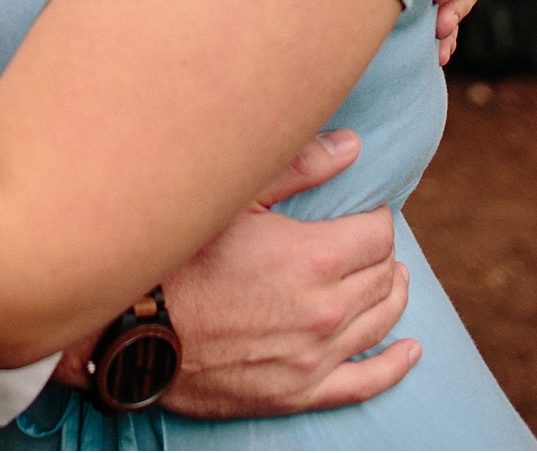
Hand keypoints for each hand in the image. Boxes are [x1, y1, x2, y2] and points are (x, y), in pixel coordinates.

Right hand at [114, 130, 418, 417]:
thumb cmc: (170, 254)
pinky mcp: (300, 391)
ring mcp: (316, 356)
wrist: (127, 329)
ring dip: (391, 295)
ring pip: (381, 322)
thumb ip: (295, 169)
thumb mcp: (226, 200)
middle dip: (379, 253)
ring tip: (388, 277)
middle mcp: (325, 310)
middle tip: (363, 239)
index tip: (360, 209)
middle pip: (381, 275)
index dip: (373, 216)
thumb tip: (354, 146)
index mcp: (313, 258)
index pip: (376, 232)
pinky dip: (396, 366)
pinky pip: (368, 382)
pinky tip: (408, 351)